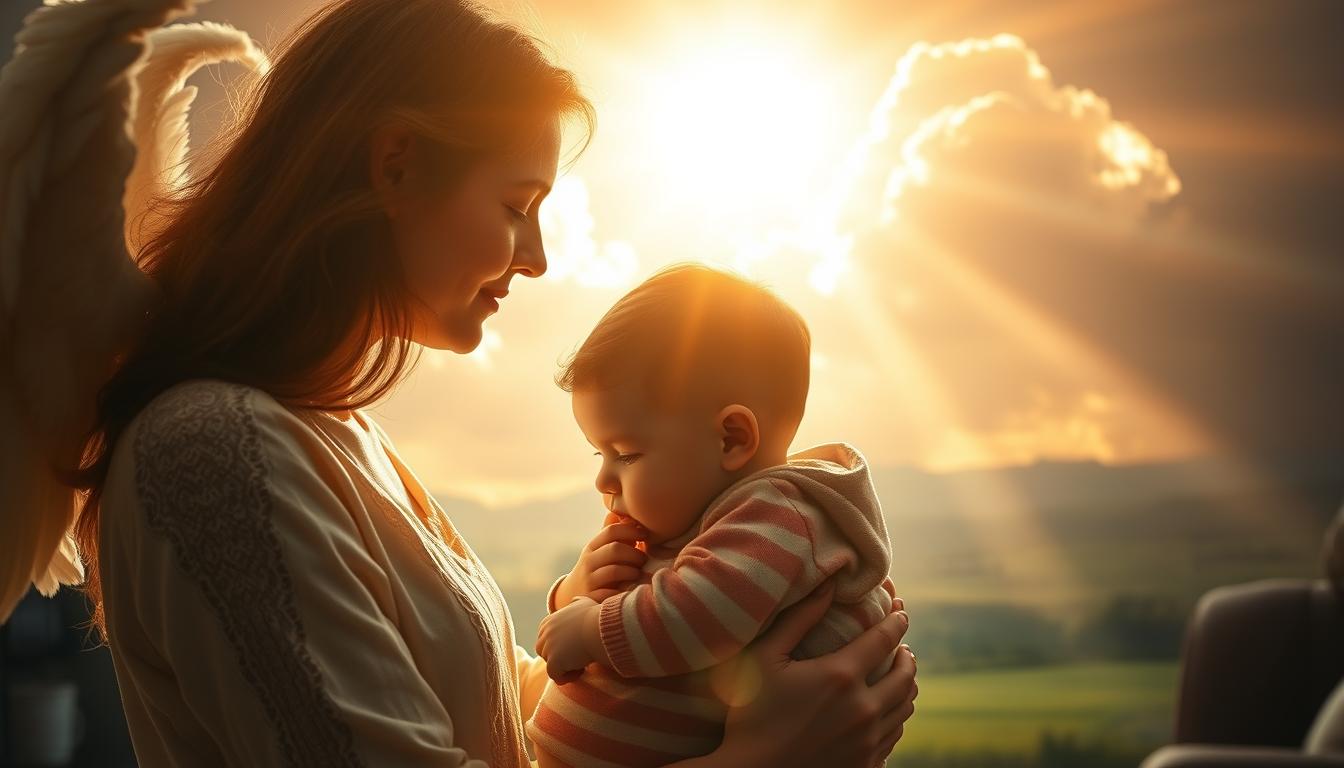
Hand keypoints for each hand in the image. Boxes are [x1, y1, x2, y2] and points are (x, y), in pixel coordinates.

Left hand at [535, 596, 601, 683]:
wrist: (601, 628)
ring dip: (565, 667)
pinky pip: (556, 677)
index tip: (578, 645)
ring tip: (582, 663)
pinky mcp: (553, 662)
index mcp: (547, 622)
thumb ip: (576, 603)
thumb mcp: (585, 603)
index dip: (561, 646)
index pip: (546, 640)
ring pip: (551, 665)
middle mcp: (544, 634)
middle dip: (560, 657)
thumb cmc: (596, 617)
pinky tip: (581, 670)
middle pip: (545, 653)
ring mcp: (547, 648)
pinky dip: (567, 677)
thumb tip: (575, 600)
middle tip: (579, 655)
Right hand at [553, 512, 647, 606]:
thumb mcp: (599, 549)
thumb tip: (623, 511)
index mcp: (593, 546)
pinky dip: (624, 591)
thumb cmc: (596, 567)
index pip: (611, 531)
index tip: (644, 535)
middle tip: (644, 559)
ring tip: (638, 573)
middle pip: (615, 549)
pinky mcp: (592, 598)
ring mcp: (590, 580)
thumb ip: (611, 533)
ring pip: (615, 571)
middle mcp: (589, 561)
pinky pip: (611, 593)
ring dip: (632, 571)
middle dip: (634, 554)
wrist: (573, 594)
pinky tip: (630, 590)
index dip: (631, 530)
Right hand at [709, 579, 916, 767]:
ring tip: (899, 675)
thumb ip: (798, 618)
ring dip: (906, 686)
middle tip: (902, 646)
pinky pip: (894, 735)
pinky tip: (886, 711)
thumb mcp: (765, 658)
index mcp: (841, 676)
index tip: (901, 610)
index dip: (897, 620)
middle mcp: (863, 709)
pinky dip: (896, 716)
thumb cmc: (751, 713)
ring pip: (904, 707)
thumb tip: (828, 584)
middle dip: (907, 655)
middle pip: (905, 675)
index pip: (885, 639)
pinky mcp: (866, 765)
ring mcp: (868, 741)